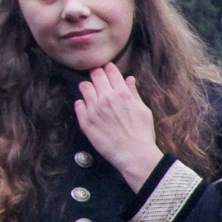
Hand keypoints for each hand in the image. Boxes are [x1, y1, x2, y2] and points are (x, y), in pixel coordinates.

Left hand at [73, 63, 164, 191]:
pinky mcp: (85, 121)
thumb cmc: (142, 134)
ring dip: (88, 87)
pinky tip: (89, 108)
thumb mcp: (144, 110)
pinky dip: (82, 103)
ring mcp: (94, 109)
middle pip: (95, 74)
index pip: (110, 70)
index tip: (107, 69)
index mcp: (122, 93)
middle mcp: (106, 98)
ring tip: (92, 94)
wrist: (134, 154)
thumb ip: (133, 93)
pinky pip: (78, 104)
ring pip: (84, 87)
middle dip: (96, 73)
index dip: (108, 67)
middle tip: (98, 78)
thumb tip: (129, 79)